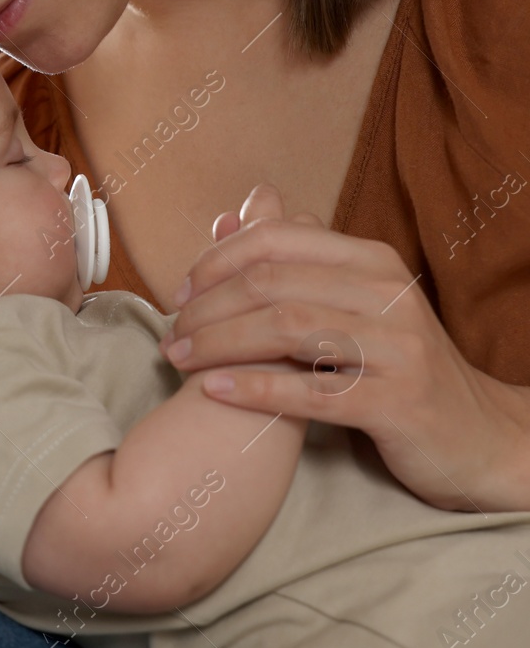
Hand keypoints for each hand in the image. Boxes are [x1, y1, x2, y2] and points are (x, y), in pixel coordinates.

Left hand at [160, 183, 529, 511]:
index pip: (274, 241)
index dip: (214, 263)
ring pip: (286, 330)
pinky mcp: (397, 403)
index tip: (180, 294)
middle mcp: (388, 295)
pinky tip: (212, 389)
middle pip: (271, 284)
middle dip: (206, 307)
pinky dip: (254, 388)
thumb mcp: (351, 301)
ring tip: (178, 359)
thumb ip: (293, 260)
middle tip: (170, 333)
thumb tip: (232, 213)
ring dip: (218, 343)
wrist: (476, 435)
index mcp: (372, 261)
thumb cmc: (394, 364)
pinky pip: (310, 391)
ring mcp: (397, 348)